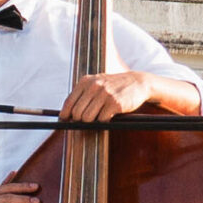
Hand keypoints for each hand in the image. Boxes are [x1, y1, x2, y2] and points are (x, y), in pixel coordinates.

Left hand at [59, 69, 177, 123]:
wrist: (137, 82)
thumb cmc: (114, 86)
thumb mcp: (96, 84)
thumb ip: (82, 95)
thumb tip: (65, 114)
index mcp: (86, 81)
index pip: (69, 102)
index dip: (65, 114)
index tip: (64, 121)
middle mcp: (94, 86)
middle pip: (77, 113)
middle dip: (80, 120)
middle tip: (87, 120)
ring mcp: (104, 94)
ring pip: (87, 118)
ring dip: (92, 121)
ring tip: (99, 116)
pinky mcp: (115, 103)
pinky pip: (102, 119)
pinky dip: (104, 121)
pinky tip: (109, 115)